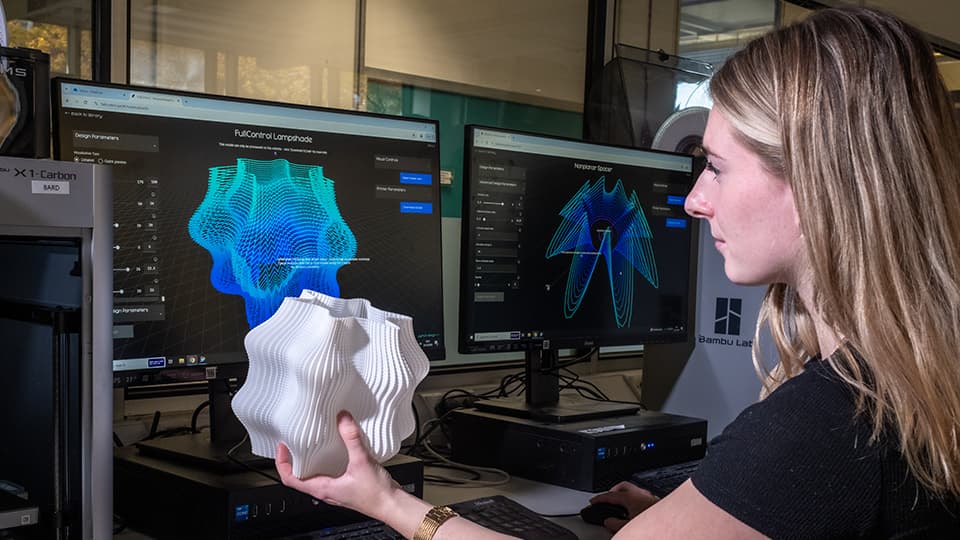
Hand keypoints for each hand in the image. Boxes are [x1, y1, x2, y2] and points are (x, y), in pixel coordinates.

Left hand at [275, 410, 400, 518]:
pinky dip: (326, 459)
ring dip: (309, 459)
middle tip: (292, 441)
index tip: (282, 447)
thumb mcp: (361, 462)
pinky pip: (328, 471)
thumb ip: (352, 439)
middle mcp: (325, 490)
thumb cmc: (376, 495)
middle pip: (299, 476)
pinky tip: (335, 448)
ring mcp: (334, 488)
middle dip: (293, 458)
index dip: (282, 463)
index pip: (290, 479)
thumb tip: (343, 419)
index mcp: (322, 488)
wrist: (392, 505)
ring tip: (309, 442)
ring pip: (314, 474)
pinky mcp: (345, 484)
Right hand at [588, 481, 658, 531]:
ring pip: (634, 490)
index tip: (593, 501)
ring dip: (625, 495)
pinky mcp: (658, 502)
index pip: (610, 495)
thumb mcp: (629, 526)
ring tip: (621, 503)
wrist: (674, 522)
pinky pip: (643, 496)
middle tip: (607, 498)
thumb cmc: (655, 524)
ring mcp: (650, 496)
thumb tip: (608, 522)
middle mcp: (641, 494)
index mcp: (631, 497)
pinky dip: (636, 500)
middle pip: (622, 486)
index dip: (600, 498)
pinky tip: (637, 509)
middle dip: (613, 490)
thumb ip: (615, 524)